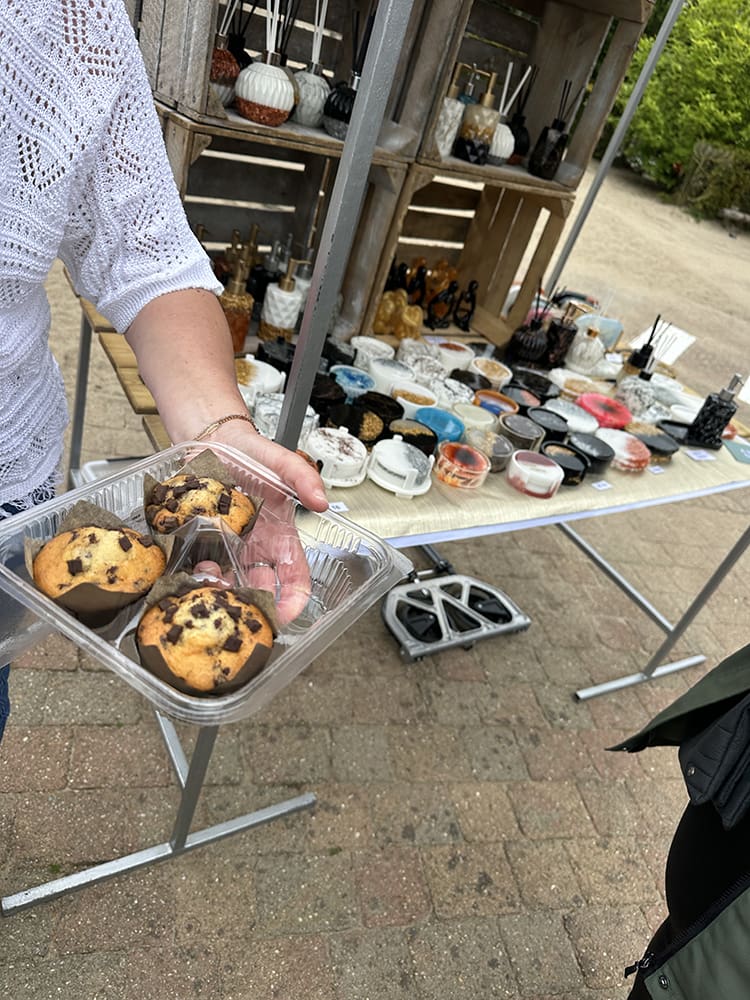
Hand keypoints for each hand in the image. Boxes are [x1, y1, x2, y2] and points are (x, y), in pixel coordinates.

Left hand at [197, 424, 326, 624]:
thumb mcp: (281, 462)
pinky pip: (201, 568)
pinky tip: (191, 573)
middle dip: (252, 603)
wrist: (214, 441)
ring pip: (230, 584)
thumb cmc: (251, 454)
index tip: (284, 615)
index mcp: (281, 537)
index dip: (293, 601)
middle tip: (239, 605)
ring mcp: (229, 549)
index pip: (295, 579)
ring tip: (211, 581)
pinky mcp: (202, 544)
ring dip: (222, 591)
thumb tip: (321, 501)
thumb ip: (303, 477)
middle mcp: (256, 549)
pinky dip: (197, 577)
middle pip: (261, 589)